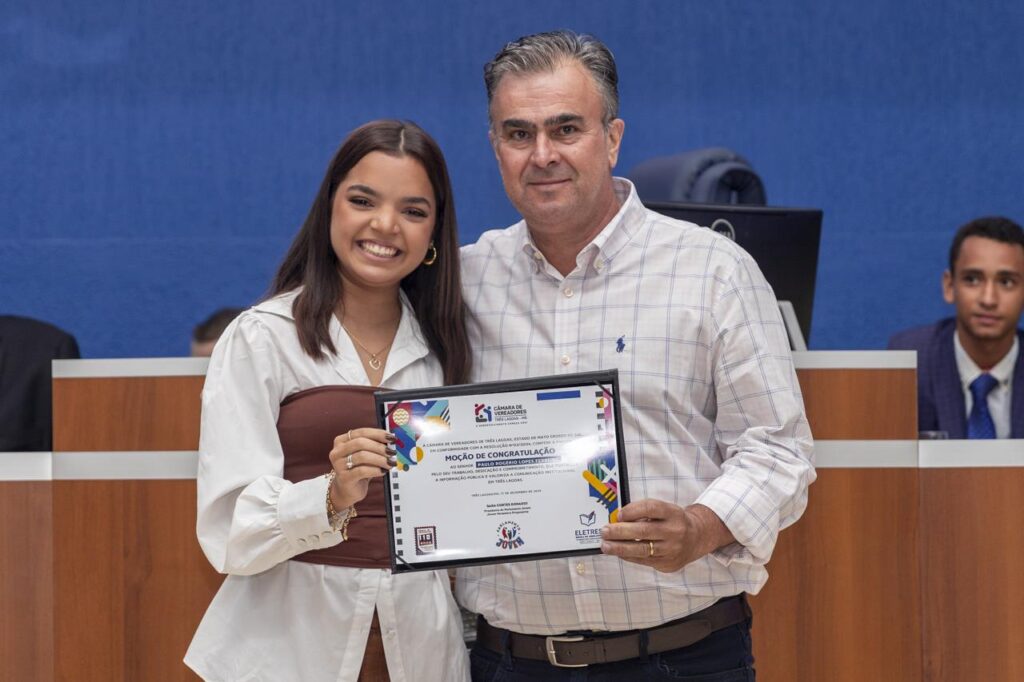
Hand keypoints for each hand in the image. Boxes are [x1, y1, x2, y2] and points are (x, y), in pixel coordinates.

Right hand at [327, 428, 396, 509]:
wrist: (347, 490)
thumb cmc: (357, 469)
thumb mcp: (364, 454)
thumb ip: (373, 445)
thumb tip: (390, 440)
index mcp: (341, 441)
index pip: (361, 432)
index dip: (378, 434)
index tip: (391, 438)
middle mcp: (337, 451)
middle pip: (360, 443)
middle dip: (379, 447)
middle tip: (392, 452)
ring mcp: (338, 465)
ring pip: (362, 456)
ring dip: (380, 459)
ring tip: (390, 463)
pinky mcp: (344, 478)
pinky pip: (362, 471)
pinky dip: (375, 470)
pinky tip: (383, 471)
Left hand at [600, 499, 734, 572]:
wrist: (697, 538)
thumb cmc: (673, 521)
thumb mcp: (665, 510)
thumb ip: (644, 513)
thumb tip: (617, 520)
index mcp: (673, 513)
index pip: (650, 508)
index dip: (632, 510)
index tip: (618, 514)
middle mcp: (674, 531)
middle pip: (643, 531)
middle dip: (620, 531)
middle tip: (604, 531)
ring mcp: (672, 549)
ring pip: (642, 549)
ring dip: (620, 547)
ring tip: (606, 546)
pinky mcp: (668, 563)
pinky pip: (644, 560)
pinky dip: (628, 556)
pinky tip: (618, 552)